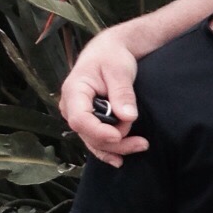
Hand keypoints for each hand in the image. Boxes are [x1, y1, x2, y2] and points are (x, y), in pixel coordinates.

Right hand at [60, 32, 144, 165]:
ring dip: (117, 147)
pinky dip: (108, 150)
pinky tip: (119, 159)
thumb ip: (122, 92)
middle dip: (115, 142)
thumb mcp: (120, 70)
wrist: (108, 52)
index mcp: (74, 91)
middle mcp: (70, 107)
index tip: (119, 135)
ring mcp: (78, 116)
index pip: (80, 119)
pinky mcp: (88, 122)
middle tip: (142, 142)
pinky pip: (95, 140)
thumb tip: (127, 116)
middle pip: (88, 135)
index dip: (99, 131)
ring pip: (93, 141)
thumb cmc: (112, 56)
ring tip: (141, 145)